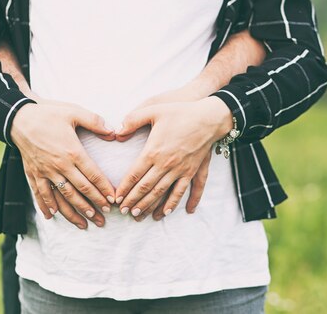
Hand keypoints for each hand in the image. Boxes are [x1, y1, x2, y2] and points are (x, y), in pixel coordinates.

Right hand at [11, 101, 116, 228]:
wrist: (19, 117)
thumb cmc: (48, 113)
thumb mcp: (74, 112)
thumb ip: (95, 122)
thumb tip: (114, 133)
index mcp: (73, 152)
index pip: (92, 175)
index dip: (104, 189)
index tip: (113, 200)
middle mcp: (59, 166)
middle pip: (80, 190)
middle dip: (93, 205)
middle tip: (104, 218)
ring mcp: (45, 172)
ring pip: (61, 197)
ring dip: (73, 212)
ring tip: (85, 224)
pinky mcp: (33, 173)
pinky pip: (40, 194)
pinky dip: (45, 206)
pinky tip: (52, 217)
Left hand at [114, 97, 233, 220]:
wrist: (209, 117)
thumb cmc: (180, 112)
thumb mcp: (153, 110)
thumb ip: (132, 120)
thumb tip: (116, 132)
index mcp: (153, 151)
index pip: (134, 175)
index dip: (124, 189)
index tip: (116, 199)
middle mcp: (166, 164)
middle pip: (146, 188)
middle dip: (133, 201)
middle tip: (123, 212)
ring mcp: (181, 169)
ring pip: (162, 193)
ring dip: (150, 206)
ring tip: (140, 216)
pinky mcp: (193, 171)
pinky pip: (184, 191)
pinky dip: (176, 203)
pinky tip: (168, 212)